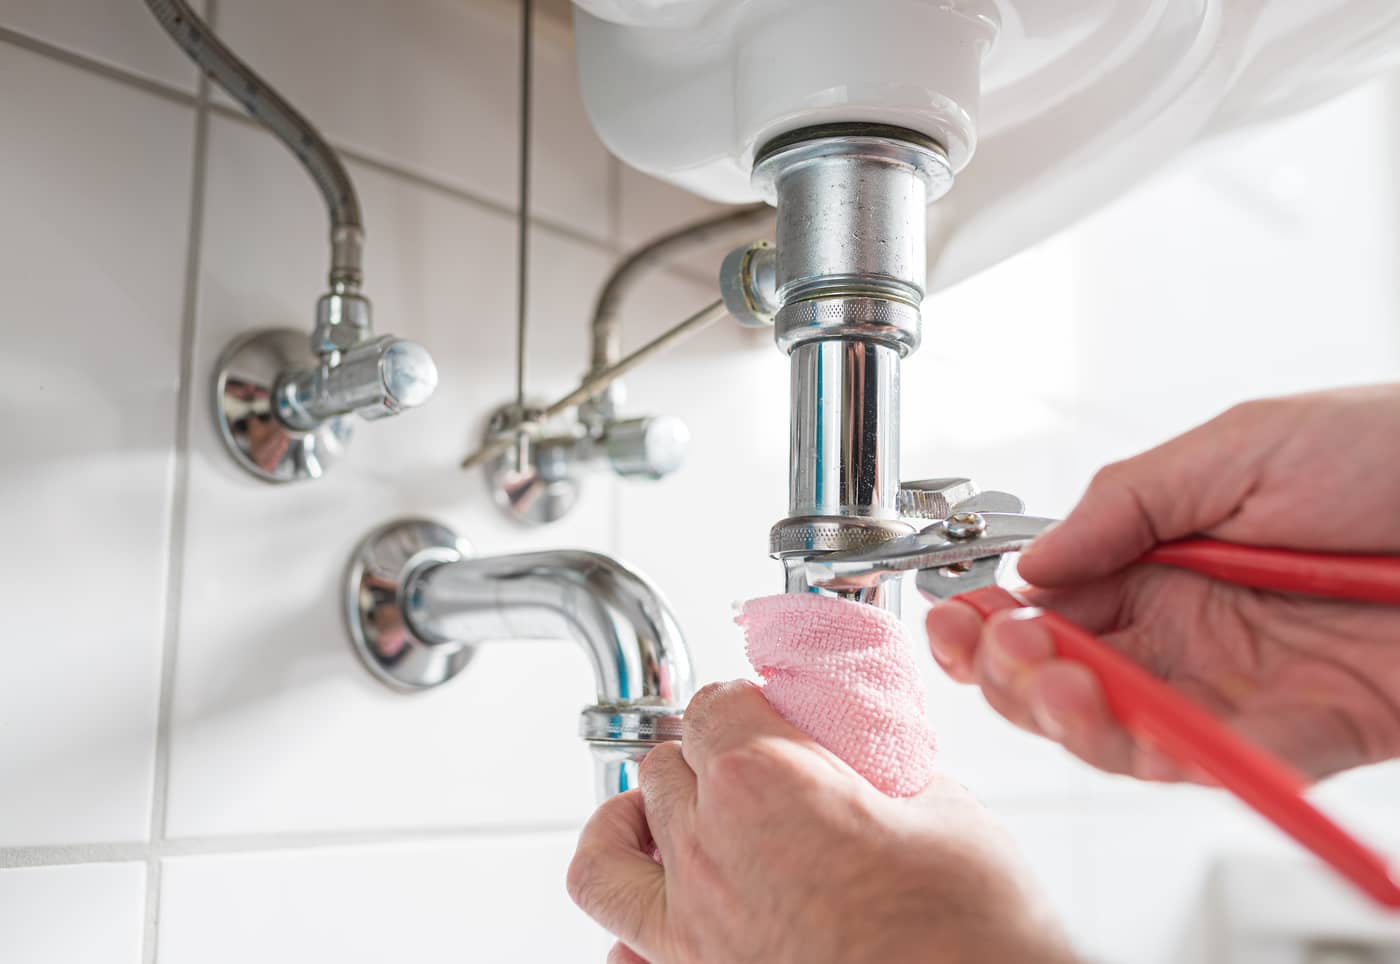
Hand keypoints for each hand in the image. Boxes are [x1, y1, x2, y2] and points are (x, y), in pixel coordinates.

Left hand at [567, 681, 1074, 963]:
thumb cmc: (966, 927)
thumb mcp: (943, 807)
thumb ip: (882, 763)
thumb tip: (865, 747)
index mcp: (764, 779)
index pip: (715, 704)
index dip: (743, 702)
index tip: (768, 713)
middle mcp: (710, 847)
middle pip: (666, 764)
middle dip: (705, 754)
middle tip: (752, 765)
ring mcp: (692, 922)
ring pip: (614, 842)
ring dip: (642, 817)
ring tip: (670, 817)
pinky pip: (618, 935)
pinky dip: (624, 910)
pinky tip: (661, 898)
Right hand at [925, 385, 1399, 781]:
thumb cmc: (1391, 451)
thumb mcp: (1240, 446)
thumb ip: (1125, 502)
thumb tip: (1032, 564)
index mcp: (1162, 560)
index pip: (1054, 608)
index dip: (992, 622)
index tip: (955, 618)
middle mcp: (1190, 631)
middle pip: (1071, 679)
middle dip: (1012, 673)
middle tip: (994, 650)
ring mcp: (1240, 688)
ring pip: (1125, 734)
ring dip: (1068, 716)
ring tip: (1048, 679)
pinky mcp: (1303, 737)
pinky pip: (1220, 763)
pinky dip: (1163, 755)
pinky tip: (1125, 722)